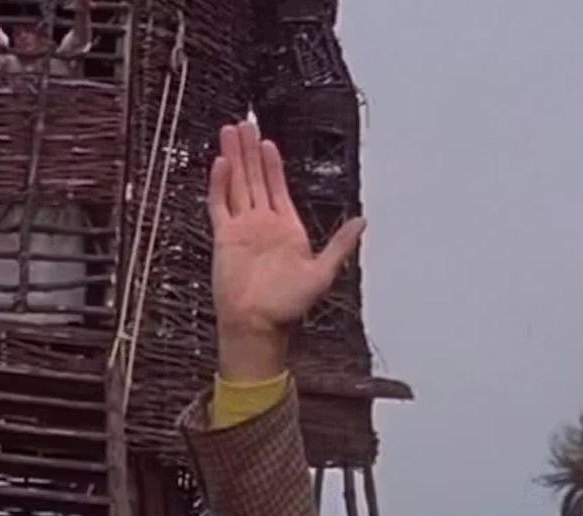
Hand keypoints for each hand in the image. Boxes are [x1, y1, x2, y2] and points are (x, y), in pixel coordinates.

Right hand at [207, 122, 364, 380]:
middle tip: (244, 124)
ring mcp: (242, 228)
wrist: (257, 324)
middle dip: (250, 151)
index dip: (273, 164)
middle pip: (254, 179)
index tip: (267, 142)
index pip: (277, 187)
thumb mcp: (322, 272)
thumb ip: (340, 245)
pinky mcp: (225, 237)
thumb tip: (363, 222)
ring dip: (234, 159)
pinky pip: (220, 204)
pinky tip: (221, 163)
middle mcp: (262, 224)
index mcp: (286, 229)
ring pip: (236, 185)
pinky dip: (219, 184)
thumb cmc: (287, 305)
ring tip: (230, 132)